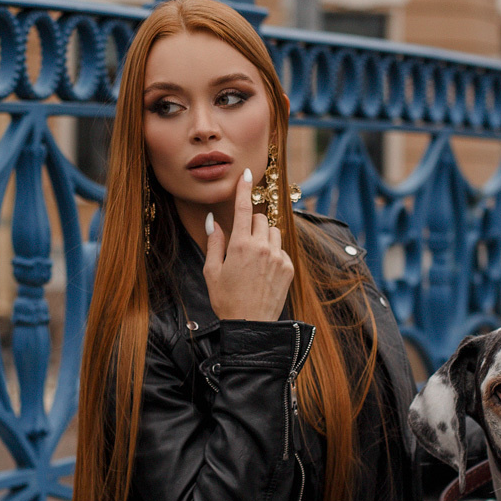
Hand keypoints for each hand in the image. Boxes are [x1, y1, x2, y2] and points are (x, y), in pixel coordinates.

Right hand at [203, 168, 294, 322]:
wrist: (251, 326)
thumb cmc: (226, 300)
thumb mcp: (212, 272)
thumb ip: (214, 243)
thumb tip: (214, 221)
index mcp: (240, 246)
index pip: (243, 209)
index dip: (244, 189)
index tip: (246, 174)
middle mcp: (262, 247)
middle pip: (260, 219)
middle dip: (251, 225)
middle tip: (242, 244)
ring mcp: (278, 257)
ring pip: (273, 232)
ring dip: (263, 238)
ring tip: (254, 260)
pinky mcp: (288, 268)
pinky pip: (281, 249)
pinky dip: (273, 254)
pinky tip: (264, 272)